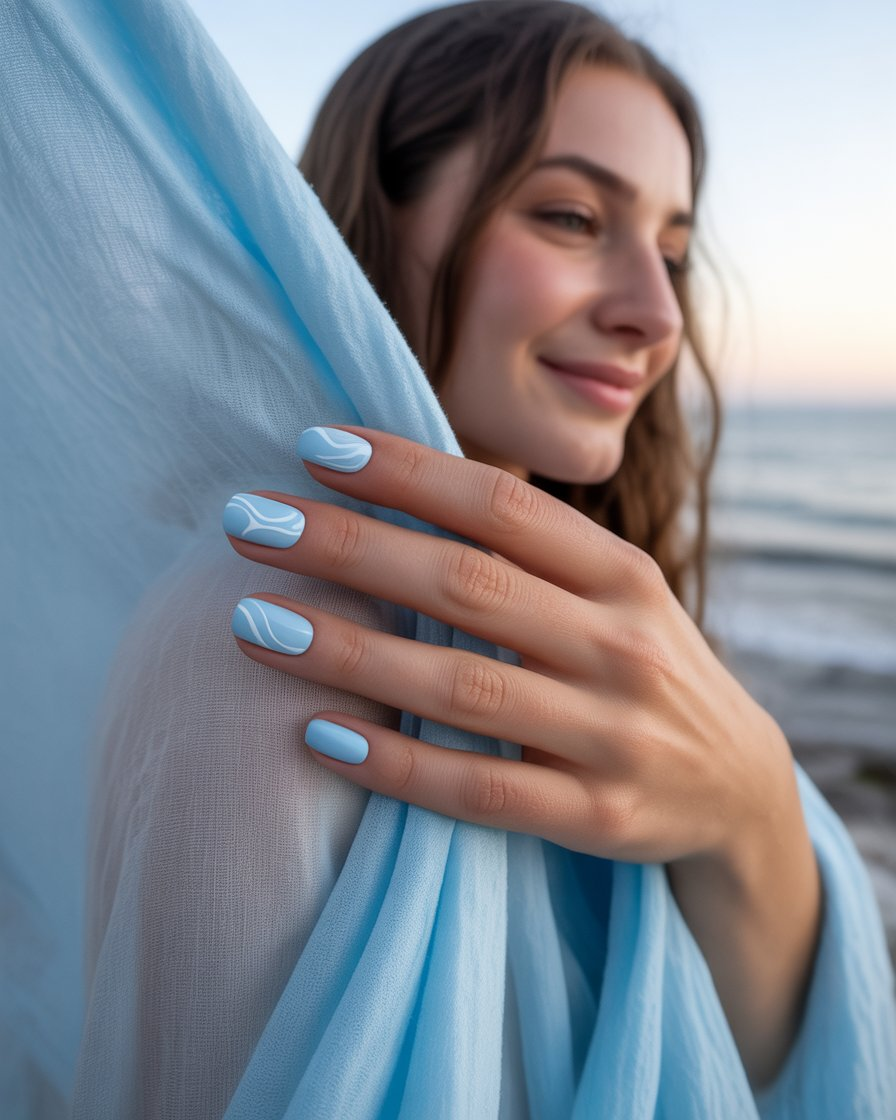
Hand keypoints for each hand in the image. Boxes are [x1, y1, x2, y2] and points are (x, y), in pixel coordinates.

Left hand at [224, 426, 795, 872]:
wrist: (737, 785)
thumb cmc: (641, 667)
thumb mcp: (613, 595)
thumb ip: (529, 553)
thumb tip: (396, 489)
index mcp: (621, 574)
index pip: (501, 507)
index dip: (405, 471)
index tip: (312, 445)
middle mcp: (620, 644)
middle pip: (467, 585)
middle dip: (349, 548)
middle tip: (248, 522)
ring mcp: (612, 734)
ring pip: (463, 687)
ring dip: (351, 652)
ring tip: (254, 624)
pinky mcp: (597, 816)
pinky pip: (483, 790)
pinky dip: (400, 764)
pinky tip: (321, 736)